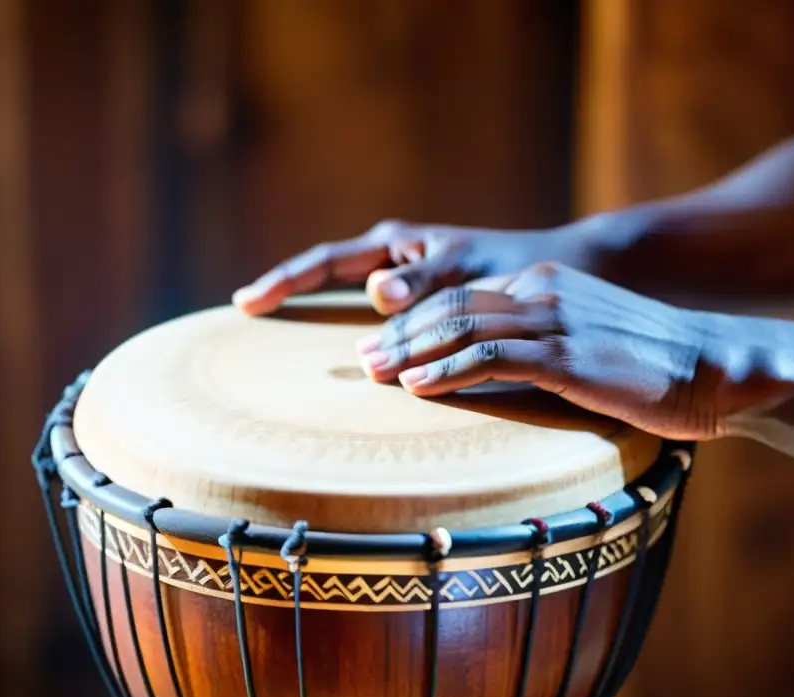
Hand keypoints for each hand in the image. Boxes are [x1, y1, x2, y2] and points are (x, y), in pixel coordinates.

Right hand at [231, 219, 586, 315]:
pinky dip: (355, 333)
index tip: (246, 302)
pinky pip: (374, 319)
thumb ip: (424, 279)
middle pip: (324, 273)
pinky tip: (344, 356)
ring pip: (345, 298)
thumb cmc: (512, 266)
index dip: (285, 280)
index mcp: (396, 244)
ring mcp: (401, 281)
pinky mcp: (417, 304)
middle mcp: (391, 258)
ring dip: (314, 312)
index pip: (325, 260)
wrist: (549, 272)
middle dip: (286, 289)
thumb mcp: (467, 268)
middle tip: (244, 309)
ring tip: (276, 338)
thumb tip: (376, 293)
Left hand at [354, 258, 724, 440]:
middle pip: (450, 306)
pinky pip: (490, 358)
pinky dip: (447, 371)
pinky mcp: (565, 354)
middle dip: (399, 333)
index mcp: (544, 283)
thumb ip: (543, 347)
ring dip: (410, 352)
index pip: (463, 297)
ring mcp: (553, 320)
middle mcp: (542, 291)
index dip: (416, 320)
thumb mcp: (588, 343)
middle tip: (362, 359)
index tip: (384, 343)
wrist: (712, 364)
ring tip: (374, 373)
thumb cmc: (653, 364)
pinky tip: (418, 386)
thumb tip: (502, 374)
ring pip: (460, 328)